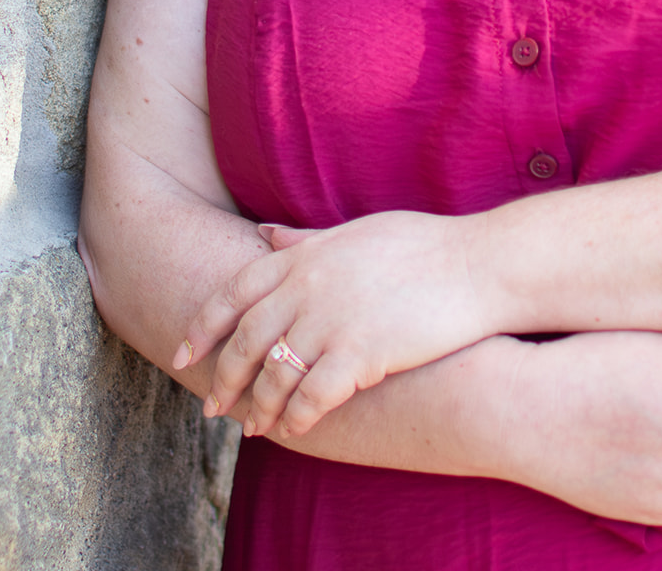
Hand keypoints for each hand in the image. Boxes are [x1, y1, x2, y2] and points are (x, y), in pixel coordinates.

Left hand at [178, 210, 493, 435]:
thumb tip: (263, 234)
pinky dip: (296, 418)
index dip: (203, 326)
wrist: (476, 266)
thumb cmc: (423, 246)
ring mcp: (332, 320)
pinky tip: (295, 430)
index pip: (233, 292)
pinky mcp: (360, 354)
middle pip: (245, 340)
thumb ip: (305, 239)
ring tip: (254, 428)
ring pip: (273, 376)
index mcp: (305, 256)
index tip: (184, 351)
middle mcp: (308, 287)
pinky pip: (311, 398)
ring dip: (258, 407)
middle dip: (223, 378)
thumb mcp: (356, 232)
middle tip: (212, 406)